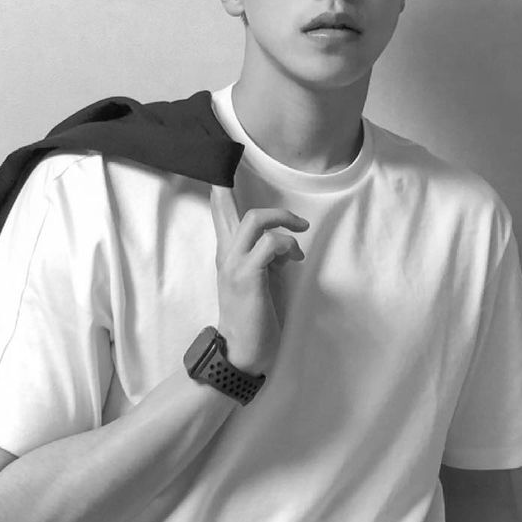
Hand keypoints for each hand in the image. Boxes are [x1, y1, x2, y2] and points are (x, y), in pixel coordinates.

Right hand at [209, 185, 307, 375]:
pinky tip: (295, 258)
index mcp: (228, 254)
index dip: (223, 189)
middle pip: (229, 206)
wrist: (241, 353)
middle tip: (293, 215)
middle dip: (257, 198)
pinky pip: (271, 244)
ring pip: (255, 219)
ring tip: (300, 232)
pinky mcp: (248, 276)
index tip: (226, 168)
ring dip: (283, 221)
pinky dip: (288, 244)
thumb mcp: (263, 280)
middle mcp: (226, 255)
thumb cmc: (255, 318)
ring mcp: (235, 265)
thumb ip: (268, 258)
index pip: (220, 213)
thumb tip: (285, 243)